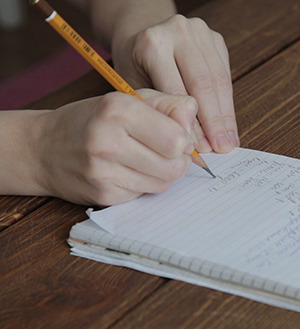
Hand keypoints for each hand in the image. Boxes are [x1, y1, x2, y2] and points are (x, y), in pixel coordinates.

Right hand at [33, 89, 197, 205]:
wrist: (41, 148)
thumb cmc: (94, 120)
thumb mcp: (130, 99)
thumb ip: (169, 105)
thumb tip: (194, 123)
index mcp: (119, 108)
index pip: (177, 138)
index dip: (185, 140)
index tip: (177, 136)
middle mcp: (108, 140)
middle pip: (175, 165)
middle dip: (179, 160)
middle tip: (166, 152)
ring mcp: (103, 171)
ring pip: (164, 183)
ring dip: (163, 174)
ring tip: (147, 160)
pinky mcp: (103, 195)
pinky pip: (145, 194)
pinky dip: (145, 184)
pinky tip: (128, 171)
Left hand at [111, 15, 238, 152]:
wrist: (140, 33)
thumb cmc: (135, 66)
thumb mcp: (135, 88)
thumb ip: (160, 112)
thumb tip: (187, 145)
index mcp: (152, 44)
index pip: (177, 92)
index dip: (191, 124)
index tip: (200, 149)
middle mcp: (178, 32)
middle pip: (203, 84)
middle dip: (214, 122)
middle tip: (221, 149)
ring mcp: (200, 32)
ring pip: (220, 80)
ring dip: (225, 115)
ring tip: (228, 141)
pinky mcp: (216, 38)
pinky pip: (226, 75)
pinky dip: (228, 102)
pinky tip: (229, 125)